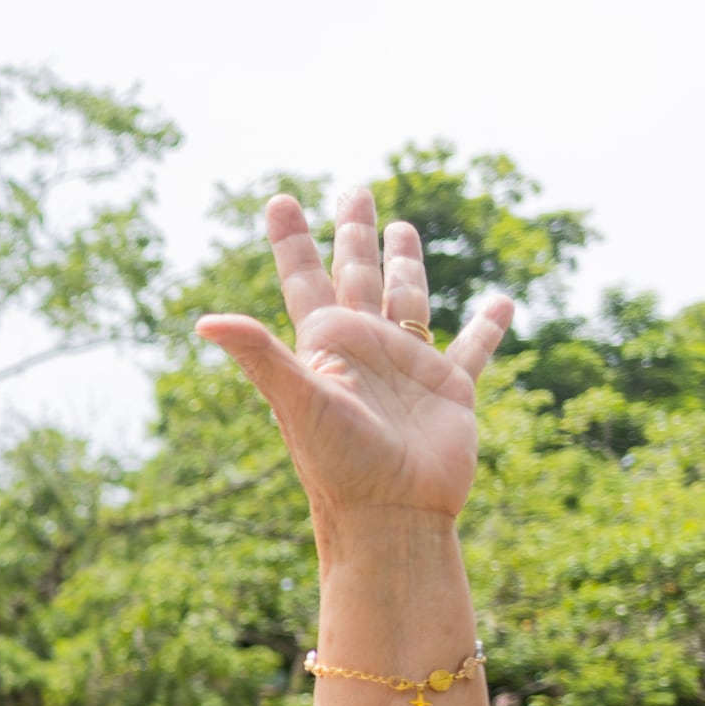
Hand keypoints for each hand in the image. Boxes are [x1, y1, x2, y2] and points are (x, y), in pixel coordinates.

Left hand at [196, 190, 513, 524]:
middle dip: (353, 234)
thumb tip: (204, 322)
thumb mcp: (297, 400)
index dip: (292, 239)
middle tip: (354, 190)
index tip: (280, 199)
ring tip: (403, 227)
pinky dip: (488, 326)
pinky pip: (474, 349)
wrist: (390, 515)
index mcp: (325, 345)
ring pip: (408, 299)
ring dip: (406, 264)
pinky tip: (500, 303)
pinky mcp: (451, 390)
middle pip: (357, 275)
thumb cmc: (338, 461)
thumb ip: (258, 355)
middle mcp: (364, 348)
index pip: (304, 278)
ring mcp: (407, 367)